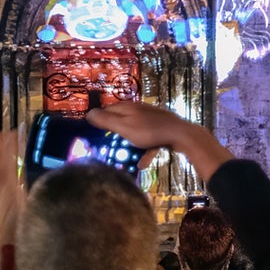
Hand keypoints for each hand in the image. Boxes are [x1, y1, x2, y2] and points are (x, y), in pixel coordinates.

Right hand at [87, 101, 231, 181]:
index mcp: (127, 107)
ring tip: (125, 159)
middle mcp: (137, 109)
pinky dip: (144, 150)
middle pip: (120, 121)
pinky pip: (147, 140)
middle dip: (114, 134)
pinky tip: (143, 163)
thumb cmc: (149, 131)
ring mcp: (150, 118)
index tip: (92, 135)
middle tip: (107, 149)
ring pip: (134, 132)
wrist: (181, 135)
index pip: (106, 110)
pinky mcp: (160, 128)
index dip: (98, 121)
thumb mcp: (124, 127)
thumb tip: (88, 113)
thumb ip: (106, 120)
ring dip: (129, 145)